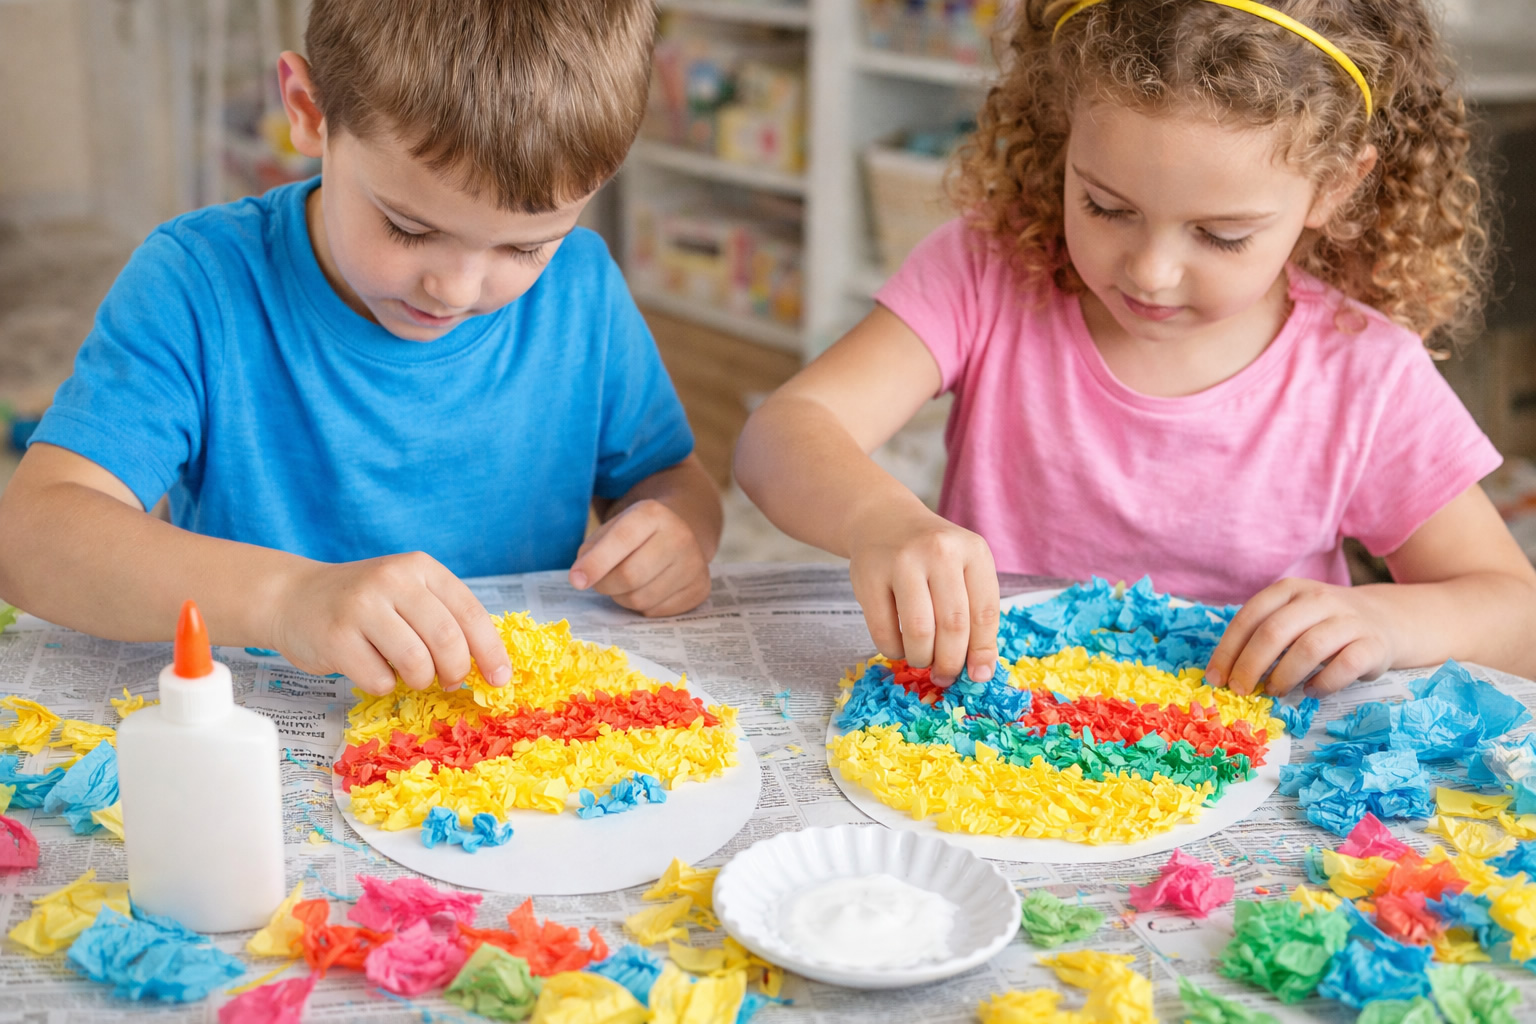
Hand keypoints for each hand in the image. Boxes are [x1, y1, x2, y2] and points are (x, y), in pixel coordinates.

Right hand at [269, 551, 511, 695]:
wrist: (292, 597)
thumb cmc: (363, 604)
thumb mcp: (408, 594)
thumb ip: (445, 618)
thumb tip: (490, 666)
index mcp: (420, 567)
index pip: (470, 613)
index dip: (490, 652)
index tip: (500, 680)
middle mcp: (392, 580)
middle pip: (447, 641)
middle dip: (456, 672)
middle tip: (449, 681)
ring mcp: (362, 607)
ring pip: (416, 664)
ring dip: (420, 681)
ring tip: (408, 673)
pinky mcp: (336, 638)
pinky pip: (380, 680)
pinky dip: (383, 685)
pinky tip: (370, 666)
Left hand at [568, 499, 710, 616]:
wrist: (677, 534)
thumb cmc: (634, 535)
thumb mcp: (611, 529)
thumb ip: (591, 551)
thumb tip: (581, 579)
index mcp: (653, 514)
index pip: (622, 540)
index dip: (595, 563)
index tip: (576, 580)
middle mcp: (680, 536)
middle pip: (630, 576)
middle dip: (605, 585)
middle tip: (599, 582)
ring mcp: (694, 564)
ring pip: (641, 599)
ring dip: (622, 598)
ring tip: (626, 583)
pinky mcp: (700, 589)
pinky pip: (656, 612)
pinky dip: (643, 607)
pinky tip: (647, 589)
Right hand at [847, 504, 998, 685]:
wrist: (884, 520)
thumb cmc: (932, 555)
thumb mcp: (964, 570)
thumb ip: (976, 614)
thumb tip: (980, 672)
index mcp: (972, 551)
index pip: (984, 612)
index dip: (982, 651)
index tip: (978, 676)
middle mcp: (939, 552)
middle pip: (953, 625)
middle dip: (950, 662)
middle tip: (945, 676)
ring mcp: (901, 562)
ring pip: (919, 632)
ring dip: (922, 658)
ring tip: (922, 660)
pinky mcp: (869, 576)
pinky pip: (884, 631)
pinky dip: (894, 650)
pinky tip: (899, 645)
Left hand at [1205, 578, 1397, 696]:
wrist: (1384, 620)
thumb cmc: (1322, 625)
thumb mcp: (1290, 617)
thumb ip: (1261, 636)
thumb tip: (1224, 672)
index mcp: (1289, 589)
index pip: (1250, 617)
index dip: (1228, 650)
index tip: (1216, 678)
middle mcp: (1318, 599)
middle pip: (1274, 632)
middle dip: (1250, 665)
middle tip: (1240, 690)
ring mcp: (1348, 620)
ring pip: (1308, 648)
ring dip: (1284, 676)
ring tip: (1274, 691)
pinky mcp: (1373, 645)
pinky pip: (1344, 667)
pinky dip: (1322, 684)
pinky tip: (1312, 691)